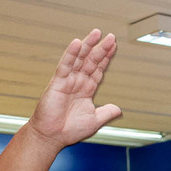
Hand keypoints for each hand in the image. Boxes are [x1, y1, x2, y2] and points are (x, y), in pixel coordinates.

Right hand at [25, 30, 120, 149]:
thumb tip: (118, 109)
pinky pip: (65, 65)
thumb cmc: (69, 129)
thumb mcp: (95, 121)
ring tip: (96, 33)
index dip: (106, 58)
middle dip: (101, 49)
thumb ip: (106, 112)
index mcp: (86, 89)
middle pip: (91, 61)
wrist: (52, 136)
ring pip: (79, 59)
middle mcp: (78, 82)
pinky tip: (78, 43)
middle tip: (110, 36)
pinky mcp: (57, 82)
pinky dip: (71, 54)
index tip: (113, 46)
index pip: (98, 69)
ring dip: (88, 46)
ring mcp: (68, 80)